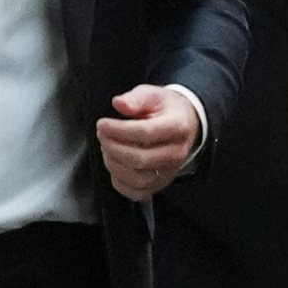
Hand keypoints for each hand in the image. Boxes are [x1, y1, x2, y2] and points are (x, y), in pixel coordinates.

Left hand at [97, 85, 200, 200]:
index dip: (119, 130)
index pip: (146, 133)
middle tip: (102, 135)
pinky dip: (120, 182)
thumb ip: (135, 98)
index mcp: (178, 126)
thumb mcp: (153, 94)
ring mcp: (169, 171)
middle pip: (140, 158)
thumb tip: (119, 103)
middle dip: (113, 147)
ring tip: (107, 148)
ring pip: (137, 178)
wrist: (185, 124)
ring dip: (114, 164)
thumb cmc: (166, 109)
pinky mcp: (160, 183)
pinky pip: (137, 192)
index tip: (102, 124)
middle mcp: (176, 152)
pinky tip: (115, 165)